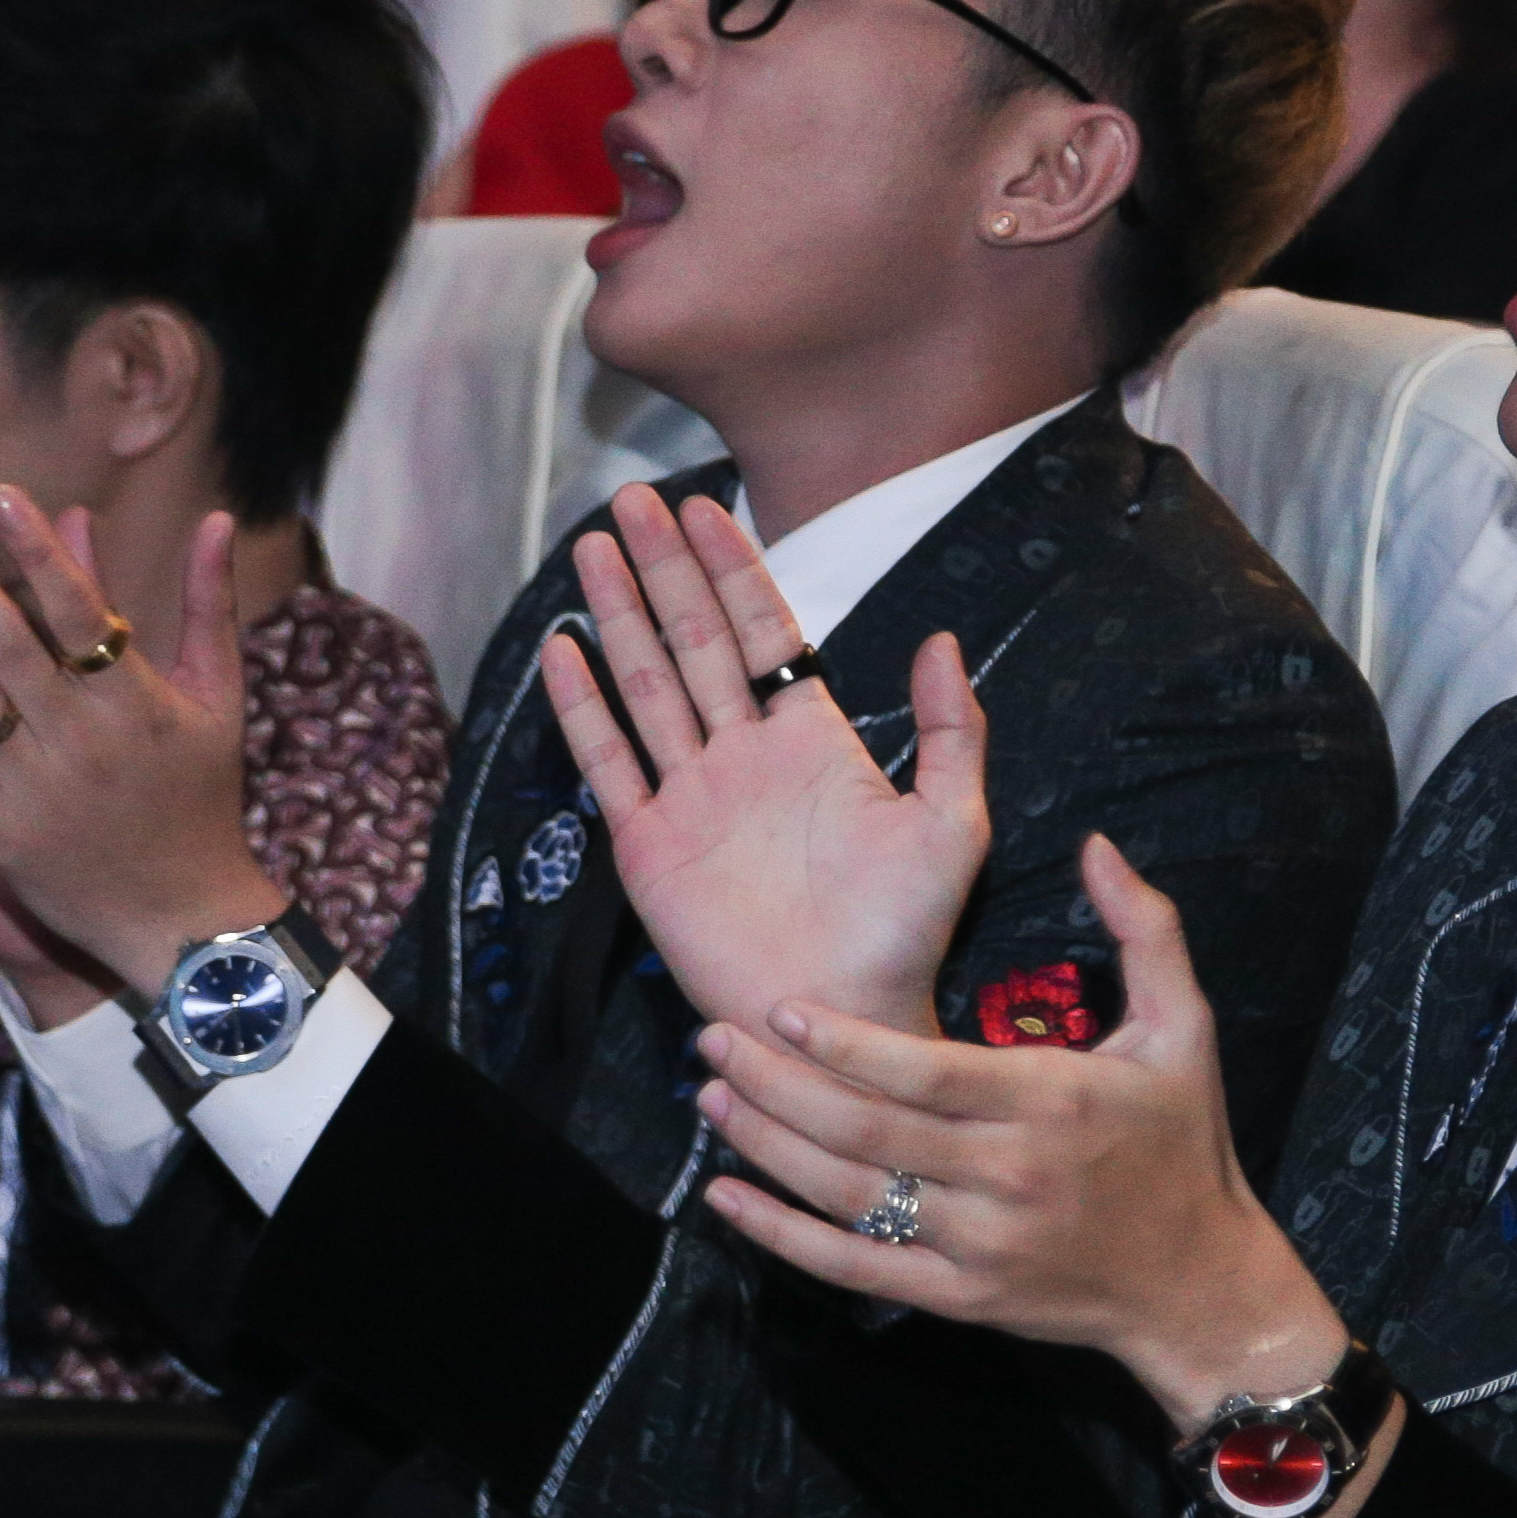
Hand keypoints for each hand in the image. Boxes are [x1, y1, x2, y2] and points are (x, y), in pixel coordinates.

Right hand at [538, 485, 985, 1042]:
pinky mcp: (649, 846)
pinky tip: (566, 650)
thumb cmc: (905, 933)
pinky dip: (585, 706)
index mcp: (812, 741)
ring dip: (620, 614)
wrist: (843, 1017)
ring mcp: (691, 797)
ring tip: (592, 548)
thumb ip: (950, 732)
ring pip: (647, 685)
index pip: (764, 632)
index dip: (734, 569)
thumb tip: (944, 641)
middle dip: (664, 567)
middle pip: (693, 641)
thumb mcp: (951, 824)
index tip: (706, 508)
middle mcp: (744, 756)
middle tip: (631, 500)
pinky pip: (611, 762)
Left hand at [690, 835, 1339, 1425]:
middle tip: (711, 1038)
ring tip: (710, 1098)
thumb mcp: (1185, 1029)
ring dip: (768, 1148)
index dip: (846, 1046)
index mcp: (1051, 1102)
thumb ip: (1145, 932)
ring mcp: (979, 1245)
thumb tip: (1097, 844)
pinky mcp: (958, 1298)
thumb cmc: (1183, 1145)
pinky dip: (782, 1237)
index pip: (926, 1074)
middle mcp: (1007, 1177)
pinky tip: (728, 1198)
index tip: (779, 1009)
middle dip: (778, 1085)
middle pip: (869, 1131)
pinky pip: (854, 1268)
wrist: (1199, 1284)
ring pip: (850, 1196)